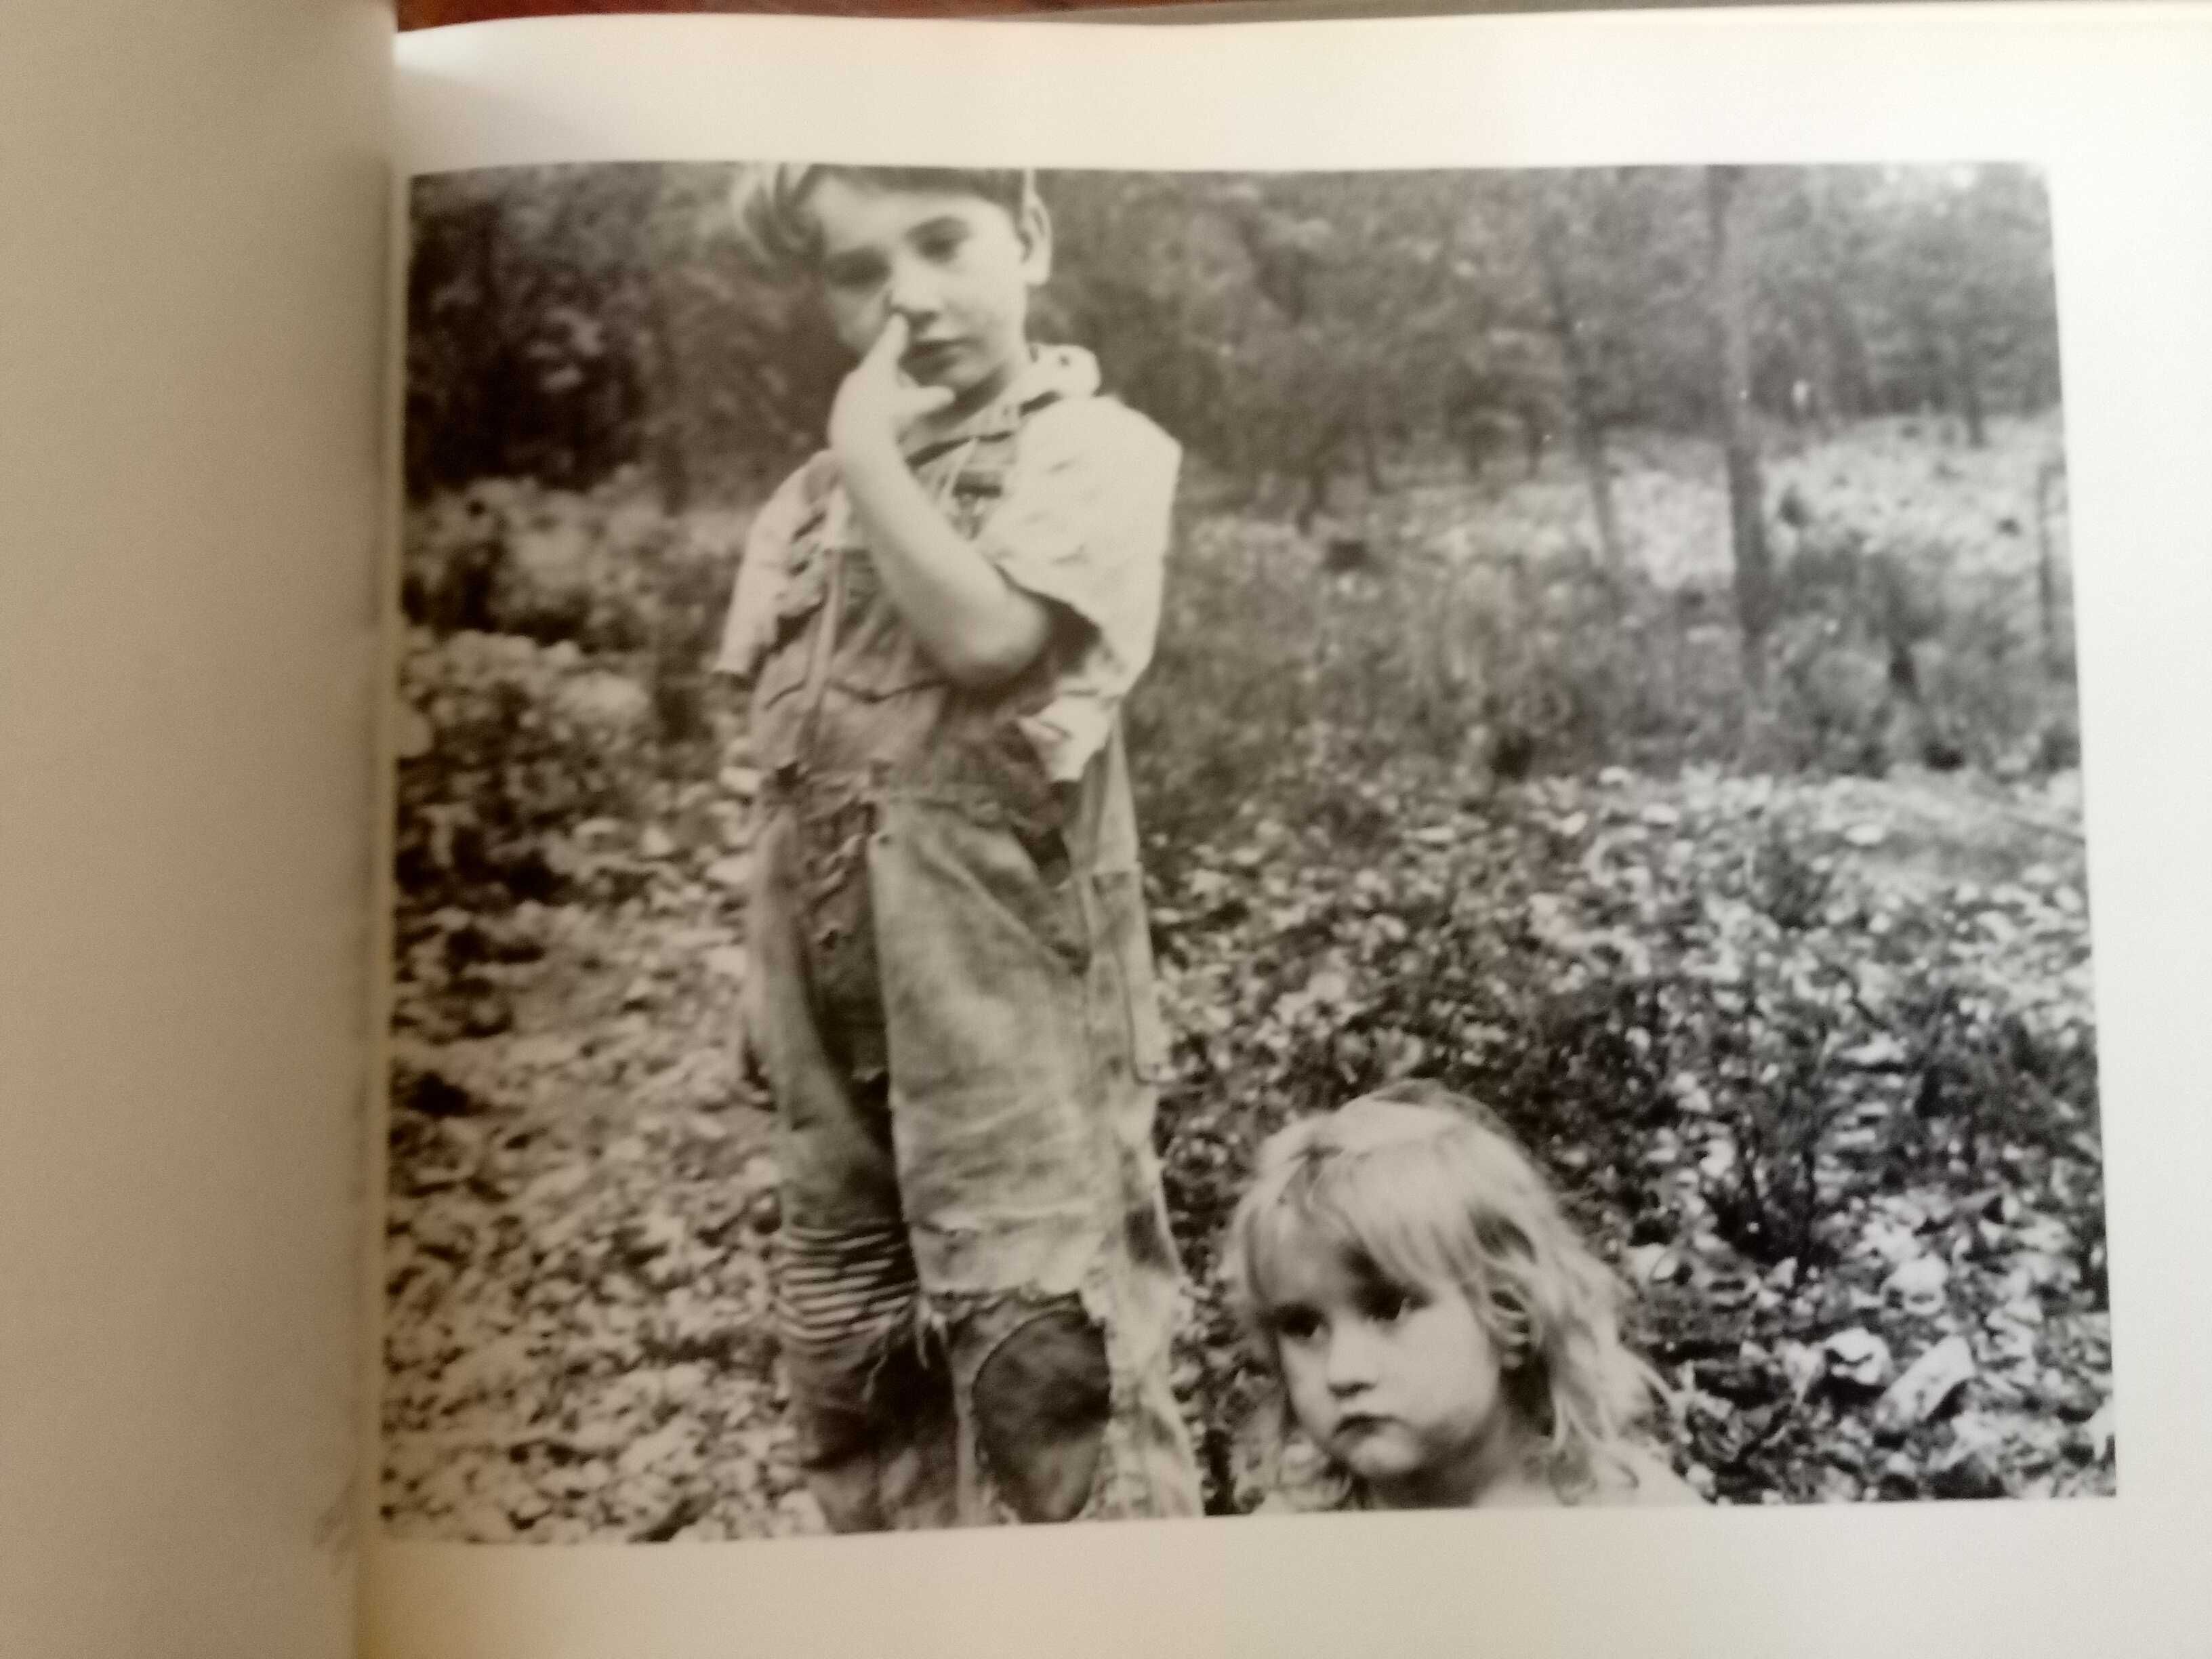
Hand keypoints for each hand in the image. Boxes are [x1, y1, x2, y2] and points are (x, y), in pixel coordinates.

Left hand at [828, 315, 955, 467]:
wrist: (855, 449)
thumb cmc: (888, 419)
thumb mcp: (915, 407)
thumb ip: (932, 398)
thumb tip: (950, 394)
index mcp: (876, 367)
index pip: (889, 345)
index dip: (897, 333)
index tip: (899, 319)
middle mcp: (858, 375)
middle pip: (878, 367)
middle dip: (891, 371)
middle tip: (905, 381)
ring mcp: (846, 395)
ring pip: (868, 385)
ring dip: (881, 391)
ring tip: (894, 407)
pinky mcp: (839, 414)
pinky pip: (860, 404)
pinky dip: (870, 407)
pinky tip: (878, 422)